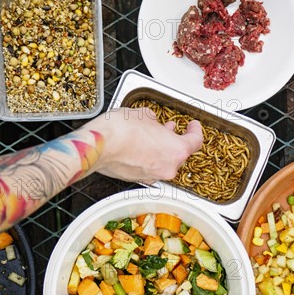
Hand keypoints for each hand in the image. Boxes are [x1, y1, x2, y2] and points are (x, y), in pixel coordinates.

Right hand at [84, 107, 202, 182]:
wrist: (98, 147)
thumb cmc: (121, 130)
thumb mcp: (144, 115)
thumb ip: (155, 121)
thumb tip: (153, 123)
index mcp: (176, 151)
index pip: (195, 142)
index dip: (195, 131)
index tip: (193, 125)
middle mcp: (168, 167)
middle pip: (179, 154)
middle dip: (175, 139)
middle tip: (170, 128)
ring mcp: (153, 176)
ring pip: (164, 161)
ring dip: (161, 149)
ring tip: (152, 135)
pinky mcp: (138, 179)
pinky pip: (150, 167)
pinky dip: (149, 157)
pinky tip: (140, 146)